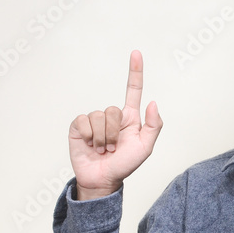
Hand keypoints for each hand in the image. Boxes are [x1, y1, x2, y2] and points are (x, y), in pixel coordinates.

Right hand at [68, 50, 162, 199]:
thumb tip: (152, 103)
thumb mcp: (145, 148)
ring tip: (102, 150)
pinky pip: (84, 122)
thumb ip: (153, 126)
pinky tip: (90, 146)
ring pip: (99, 117)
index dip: (135, 71)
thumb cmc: (125, 165)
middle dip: (114, 133)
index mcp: (130, 118)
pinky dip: (89, 137)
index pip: (132, 90)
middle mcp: (112, 116)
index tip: (136, 53)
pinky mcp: (79, 126)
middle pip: (113, 110)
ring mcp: (95, 120)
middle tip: (113, 148)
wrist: (102, 179)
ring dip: (102, 138)